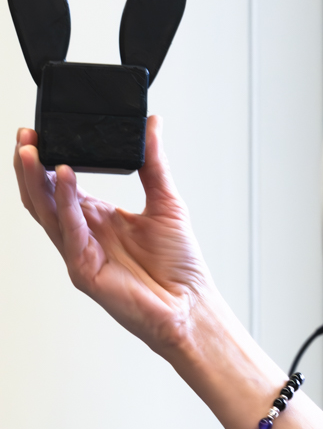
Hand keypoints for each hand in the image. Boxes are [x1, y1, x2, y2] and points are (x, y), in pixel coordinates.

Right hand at [13, 117, 217, 355]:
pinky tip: (65, 178)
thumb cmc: (179, 264)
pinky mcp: (84, 269)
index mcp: (98, 218)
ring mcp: (80, 252)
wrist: (190, 304)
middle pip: (43, 196)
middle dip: (30, 165)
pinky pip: (70, 231)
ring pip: (46, 212)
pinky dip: (65, 203)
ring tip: (32, 150)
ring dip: (36, 180)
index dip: (48, 158)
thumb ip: (155, 163)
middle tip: (25, 135)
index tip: (40, 131)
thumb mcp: (167, 201)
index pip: (60, 185)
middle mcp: (84, 233)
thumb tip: (154, 124)